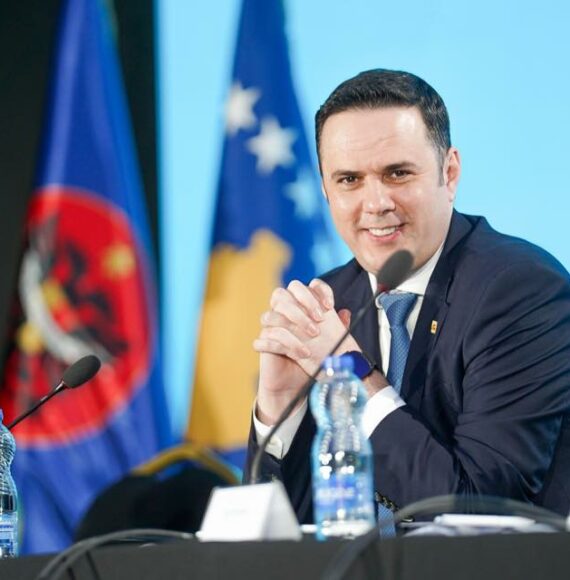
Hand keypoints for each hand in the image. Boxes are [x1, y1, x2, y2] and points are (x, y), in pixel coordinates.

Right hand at [253, 279, 359, 422]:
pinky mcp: (263, 344)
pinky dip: (283, 345)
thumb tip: (345, 312)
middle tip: (320, 322)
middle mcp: (280, 315)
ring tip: (311, 342)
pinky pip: (265, 338)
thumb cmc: (312, 361)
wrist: (295, 385)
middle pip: (282, 293)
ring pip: (272, 315)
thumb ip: (337, 328)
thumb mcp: (329, 343)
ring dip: (293, 326)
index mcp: (296, 308)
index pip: (300, 286)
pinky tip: (301, 354)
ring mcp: (269, 328)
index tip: (330, 305)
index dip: (315, 291)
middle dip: (302, 304)